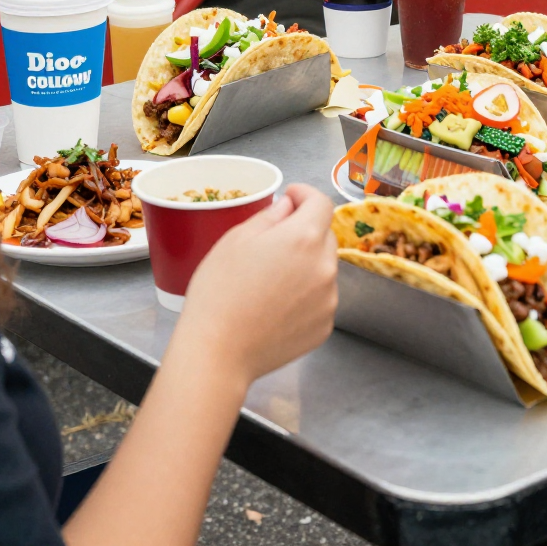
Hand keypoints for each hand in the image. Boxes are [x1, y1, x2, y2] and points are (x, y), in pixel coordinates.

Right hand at [176, 184, 337, 386]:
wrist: (218, 352)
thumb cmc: (220, 292)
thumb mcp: (236, 239)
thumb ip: (270, 215)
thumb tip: (289, 205)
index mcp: (304, 238)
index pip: (321, 202)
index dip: (305, 195)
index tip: (291, 197)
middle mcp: (325, 266)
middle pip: (324, 236)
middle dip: (304, 231)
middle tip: (273, 243)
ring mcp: (328, 300)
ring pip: (323, 268)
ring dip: (306, 264)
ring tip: (272, 280)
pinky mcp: (324, 326)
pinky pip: (321, 298)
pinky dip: (306, 295)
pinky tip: (277, 305)